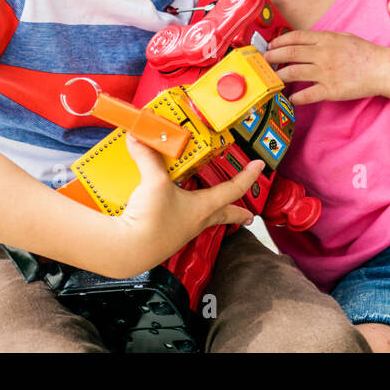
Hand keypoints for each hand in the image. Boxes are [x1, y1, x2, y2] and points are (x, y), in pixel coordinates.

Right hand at [107, 134, 264, 278]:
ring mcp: (182, 231)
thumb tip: (139, 138)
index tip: (259, 167)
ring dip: (209, 212)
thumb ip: (148, 157)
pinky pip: (179, 222)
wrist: (129, 250)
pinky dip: (180, 213)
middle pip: (224, 214)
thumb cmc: (151, 222)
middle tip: (249, 215)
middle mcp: (196, 221)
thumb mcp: (154, 183)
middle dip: (238, 213)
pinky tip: (170, 210)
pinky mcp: (165, 236)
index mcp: (203, 207)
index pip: (233, 189)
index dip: (248, 176)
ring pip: (202, 219)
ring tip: (209, 208)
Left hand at [262, 30, 387, 105]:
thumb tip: (306, 41)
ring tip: (271, 79)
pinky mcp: (330, 90)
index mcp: (326, 39)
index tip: (270, 46)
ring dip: (278, 76)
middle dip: (272, 57)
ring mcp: (325, 72)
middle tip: (263, 61)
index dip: (279, 41)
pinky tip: (290, 99)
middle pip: (289, 53)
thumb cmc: (365, 53)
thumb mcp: (343, 37)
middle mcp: (322, 53)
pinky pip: (307, 94)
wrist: (382, 69)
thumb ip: (324, 38)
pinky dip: (295, 97)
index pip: (295, 37)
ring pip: (293, 72)